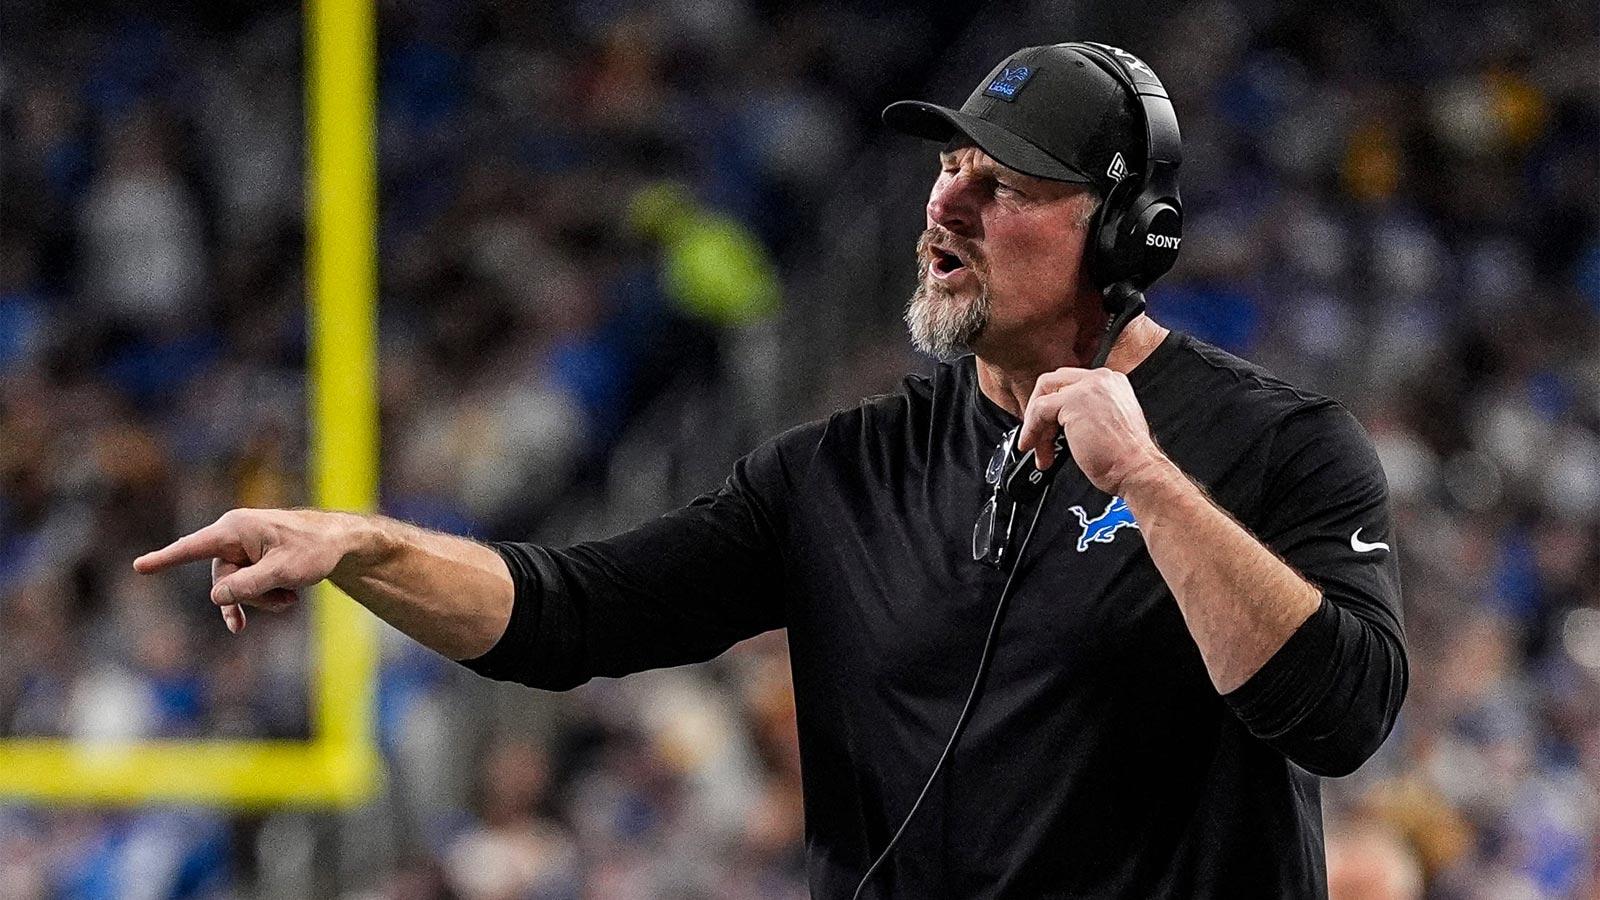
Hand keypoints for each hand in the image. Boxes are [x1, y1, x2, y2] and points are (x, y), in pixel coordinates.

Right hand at [133, 508, 357, 632]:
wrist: (340, 542)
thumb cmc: (314, 550)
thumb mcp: (283, 572)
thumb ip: (249, 586)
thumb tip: (217, 598)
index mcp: (235, 529)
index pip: (193, 548)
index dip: (166, 559)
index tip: (139, 567)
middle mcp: (233, 535)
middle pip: (222, 580)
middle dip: (250, 598)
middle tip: (286, 601)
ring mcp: (242, 547)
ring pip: (235, 587)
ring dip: (262, 599)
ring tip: (291, 599)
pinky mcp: (251, 558)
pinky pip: (246, 585)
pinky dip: (264, 595)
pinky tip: (287, 600)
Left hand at [1017, 367, 1163, 494]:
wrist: (1137, 470)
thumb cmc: (1126, 458)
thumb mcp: (1107, 424)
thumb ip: (1086, 413)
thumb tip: (1059, 422)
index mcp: (1111, 382)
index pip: (1069, 384)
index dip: (1053, 407)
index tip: (1046, 428)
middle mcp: (1101, 379)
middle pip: (1052, 384)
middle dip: (1039, 414)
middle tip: (1037, 439)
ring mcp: (1088, 387)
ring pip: (1043, 398)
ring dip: (1035, 428)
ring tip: (1041, 453)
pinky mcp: (1074, 400)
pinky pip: (1039, 410)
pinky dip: (1031, 430)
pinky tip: (1035, 448)